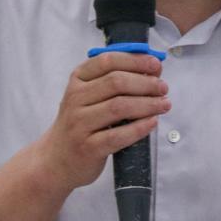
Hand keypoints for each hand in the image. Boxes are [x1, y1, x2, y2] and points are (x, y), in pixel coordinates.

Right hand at [36, 51, 169, 193]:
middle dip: (146, 83)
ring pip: (119, 107)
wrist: (55, 160)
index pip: (107, 61)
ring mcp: (80, 124)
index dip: (135, 60)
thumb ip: (112, 81)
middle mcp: (75, 99)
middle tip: (163, 88)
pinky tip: (153, 122)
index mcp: (78, 80)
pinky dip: (139, 128)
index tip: (156, 65)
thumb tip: (151, 71)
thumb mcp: (87, 96)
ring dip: (148, 104)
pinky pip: (118, 135)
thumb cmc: (80, 124)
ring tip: (164, 104)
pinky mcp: (88, 148)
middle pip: (116, 82)